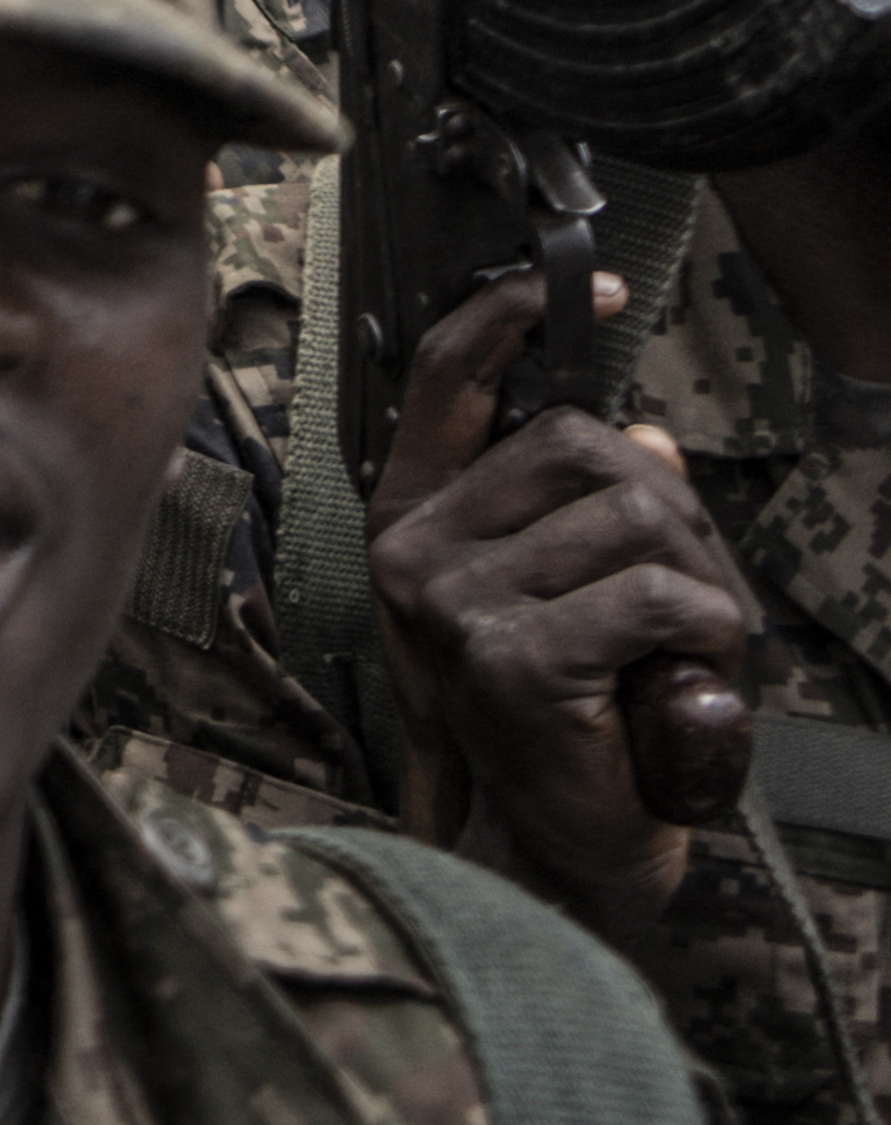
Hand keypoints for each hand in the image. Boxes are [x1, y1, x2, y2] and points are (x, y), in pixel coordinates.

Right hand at [367, 264, 759, 925]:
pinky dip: (711, 637)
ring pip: (636, 519)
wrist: (563, 842)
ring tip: (680, 650)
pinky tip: (683, 683)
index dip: (505, 312)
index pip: (442, 379)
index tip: (593, 282)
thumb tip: (646, 436)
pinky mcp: (514, 659)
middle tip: (685, 597)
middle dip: (673, 515)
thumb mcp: (564, 590)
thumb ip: (583, 509)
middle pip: (583, 447)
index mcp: (413, 517)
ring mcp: (455, 603)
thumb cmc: (570, 714)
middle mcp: (413, 549)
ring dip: (701, 585)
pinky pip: (660, 598)